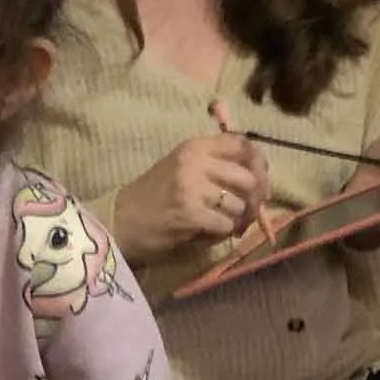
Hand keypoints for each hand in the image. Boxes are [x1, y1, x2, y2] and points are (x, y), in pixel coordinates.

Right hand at [112, 133, 270, 263]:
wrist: (119, 221)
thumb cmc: (151, 196)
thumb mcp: (181, 168)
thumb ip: (214, 165)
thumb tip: (258, 179)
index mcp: (195, 147)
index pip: (243, 144)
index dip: (259, 163)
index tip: (259, 180)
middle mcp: (195, 162)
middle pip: (248, 177)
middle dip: (254, 199)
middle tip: (247, 213)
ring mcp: (193, 188)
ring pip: (239, 204)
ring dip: (237, 220)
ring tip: (224, 225)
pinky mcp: (190, 215)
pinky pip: (225, 225)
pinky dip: (222, 234)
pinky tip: (210, 234)